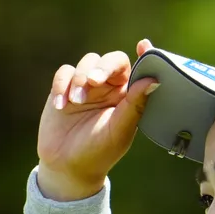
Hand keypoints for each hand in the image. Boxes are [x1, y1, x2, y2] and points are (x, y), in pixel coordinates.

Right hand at [35, 38, 156, 200]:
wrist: (67, 167)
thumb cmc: (98, 152)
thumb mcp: (119, 131)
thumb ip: (135, 105)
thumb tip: (153, 79)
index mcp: (127, 96)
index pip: (137, 68)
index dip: (144, 55)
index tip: (143, 46)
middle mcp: (109, 88)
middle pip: (110, 60)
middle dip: (102, 67)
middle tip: (94, 81)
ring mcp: (86, 86)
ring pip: (86, 62)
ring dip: (80, 79)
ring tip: (75, 102)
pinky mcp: (64, 89)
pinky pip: (64, 73)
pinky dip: (61, 85)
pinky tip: (61, 105)